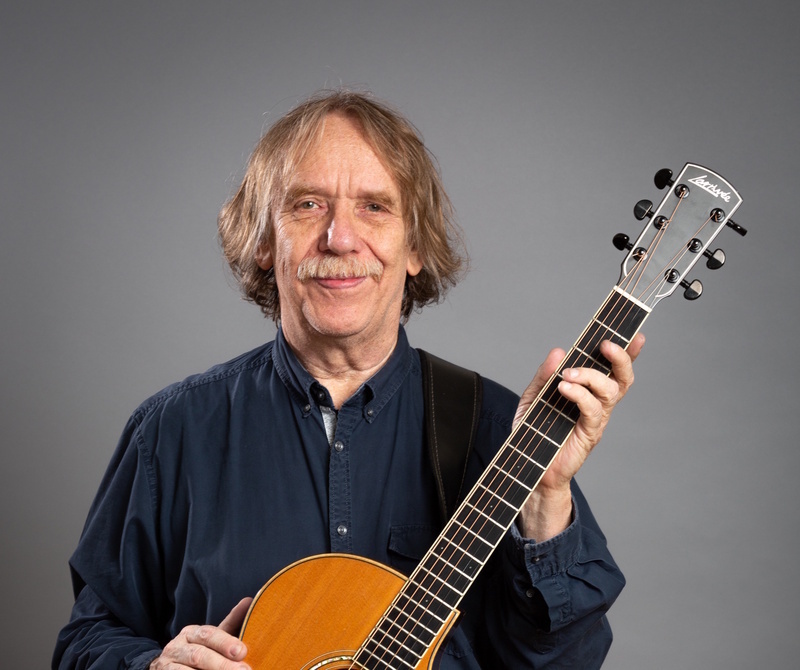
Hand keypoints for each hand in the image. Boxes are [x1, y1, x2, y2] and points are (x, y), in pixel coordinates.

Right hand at [150, 597, 252, 669]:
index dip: (225, 643)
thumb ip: (230, 622)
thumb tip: (249, 601)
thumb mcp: (213, 637)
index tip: (242, 652)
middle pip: (199, 656)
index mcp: (191, 633)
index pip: (208, 635)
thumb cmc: (199, 650)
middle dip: (222, 665)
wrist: (167, 667)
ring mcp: (168, 665)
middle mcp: (177, 647)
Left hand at [515, 334, 644, 540]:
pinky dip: (580, 395)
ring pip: (609, 391)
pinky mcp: (589, 434)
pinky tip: (564, 388)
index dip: (628, 352)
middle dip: (620, 358)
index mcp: (588, 391)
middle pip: (623, 378)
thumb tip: (558, 351)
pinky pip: (592, 410)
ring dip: (591, 376)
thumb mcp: (532, 396)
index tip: (637, 334)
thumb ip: (544, 375)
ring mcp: (596, 419)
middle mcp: (598, 404)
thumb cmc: (533, 430)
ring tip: (569, 375)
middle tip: (605, 345)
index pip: (613, 368)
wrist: (527, 464)